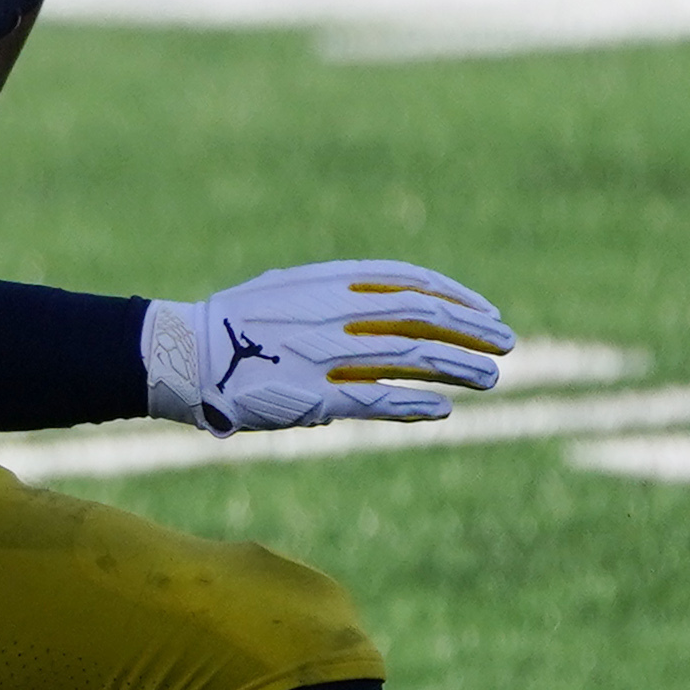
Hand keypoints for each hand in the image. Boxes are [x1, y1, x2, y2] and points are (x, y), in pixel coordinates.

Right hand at [145, 260, 514, 435]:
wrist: (184, 353)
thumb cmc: (235, 323)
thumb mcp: (288, 289)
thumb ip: (336, 294)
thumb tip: (387, 304)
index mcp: (325, 280)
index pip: (408, 281)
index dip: (455, 295)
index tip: (485, 311)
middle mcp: (331, 312)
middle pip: (420, 316)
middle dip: (470, 329)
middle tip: (505, 343)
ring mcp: (324, 355)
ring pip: (410, 358)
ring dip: (456, 367)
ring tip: (490, 378)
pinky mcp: (314, 396)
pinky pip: (377, 400)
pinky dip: (413, 404)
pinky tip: (441, 408)